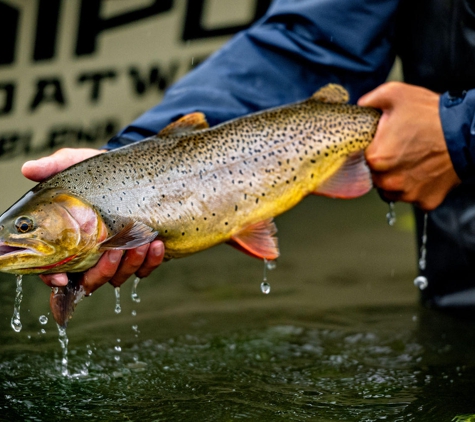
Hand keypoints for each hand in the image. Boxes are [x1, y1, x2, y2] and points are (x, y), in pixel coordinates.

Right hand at [22, 148, 164, 293]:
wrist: (128, 171)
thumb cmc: (95, 172)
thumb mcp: (73, 164)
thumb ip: (52, 167)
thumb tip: (28, 169)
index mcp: (68, 241)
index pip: (54, 269)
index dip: (54, 278)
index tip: (62, 278)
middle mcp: (91, 255)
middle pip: (91, 280)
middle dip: (104, 270)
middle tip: (114, 250)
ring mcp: (116, 258)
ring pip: (119, 276)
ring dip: (130, 263)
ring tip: (140, 242)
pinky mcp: (140, 255)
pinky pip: (145, 269)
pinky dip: (151, 261)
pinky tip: (156, 243)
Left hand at [358, 82, 460, 210]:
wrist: (467, 131)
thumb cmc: (431, 114)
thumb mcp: (396, 94)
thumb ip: (370, 100)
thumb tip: (360, 105)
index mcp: (376, 159)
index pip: (361, 161)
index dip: (372, 151)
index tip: (382, 144)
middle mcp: (389, 181)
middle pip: (376, 178)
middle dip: (383, 167)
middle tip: (400, 152)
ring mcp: (408, 194)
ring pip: (392, 191)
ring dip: (398, 180)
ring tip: (413, 161)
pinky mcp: (426, 201)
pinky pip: (414, 198)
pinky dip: (417, 188)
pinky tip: (424, 171)